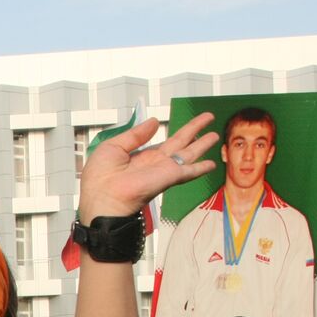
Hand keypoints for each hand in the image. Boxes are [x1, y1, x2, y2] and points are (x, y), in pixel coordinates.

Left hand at [78, 112, 219, 221]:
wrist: (103, 199)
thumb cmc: (100, 177)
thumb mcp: (113, 147)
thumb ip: (135, 135)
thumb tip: (154, 121)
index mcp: (141, 158)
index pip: (162, 142)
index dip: (169, 132)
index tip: (181, 123)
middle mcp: (155, 164)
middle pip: (180, 143)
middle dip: (194, 130)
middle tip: (209, 117)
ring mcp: (163, 171)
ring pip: (188, 153)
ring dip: (203, 144)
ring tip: (216, 135)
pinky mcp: (169, 177)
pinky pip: (188, 171)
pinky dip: (201, 168)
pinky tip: (212, 164)